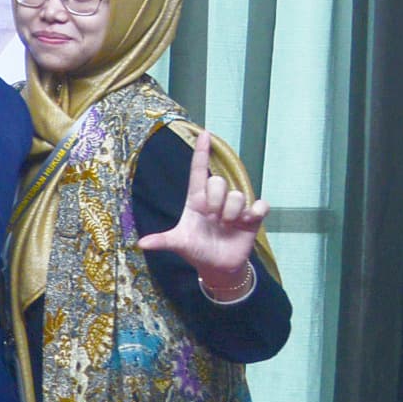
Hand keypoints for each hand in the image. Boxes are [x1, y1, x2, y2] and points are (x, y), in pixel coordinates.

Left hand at [135, 126, 268, 296]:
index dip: (201, 152)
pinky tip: (247, 222)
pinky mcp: (253, 217)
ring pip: (237, 195)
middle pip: (218, 182)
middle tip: (212, 219)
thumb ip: (162, 241)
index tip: (204, 133)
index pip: (199, 171)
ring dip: (231, 213)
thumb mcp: (180, 243)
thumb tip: (141, 244)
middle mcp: (217, 199)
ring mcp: (236, 207)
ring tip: (226, 226)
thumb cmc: (197, 250)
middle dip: (215, 202)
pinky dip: (255, 212)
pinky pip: (261, 205)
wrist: (217, 267)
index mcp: (197, 200)